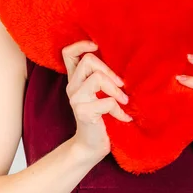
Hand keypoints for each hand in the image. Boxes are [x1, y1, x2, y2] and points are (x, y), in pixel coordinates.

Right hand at [62, 40, 132, 159]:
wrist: (92, 146)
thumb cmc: (101, 118)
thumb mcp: (100, 94)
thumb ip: (103, 78)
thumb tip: (124, 60)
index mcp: (75, 80)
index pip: (68, 53)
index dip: (81, 45)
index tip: (97, 46)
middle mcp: (72, 88)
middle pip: (88, 60)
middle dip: (109, 70)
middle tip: (121, 85)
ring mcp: (76, 100)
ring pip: (97, 78)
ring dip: (115, 89)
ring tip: (124, 101)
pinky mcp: (83, 112)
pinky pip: (107, 101)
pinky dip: (119, 110)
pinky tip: (124, 117)